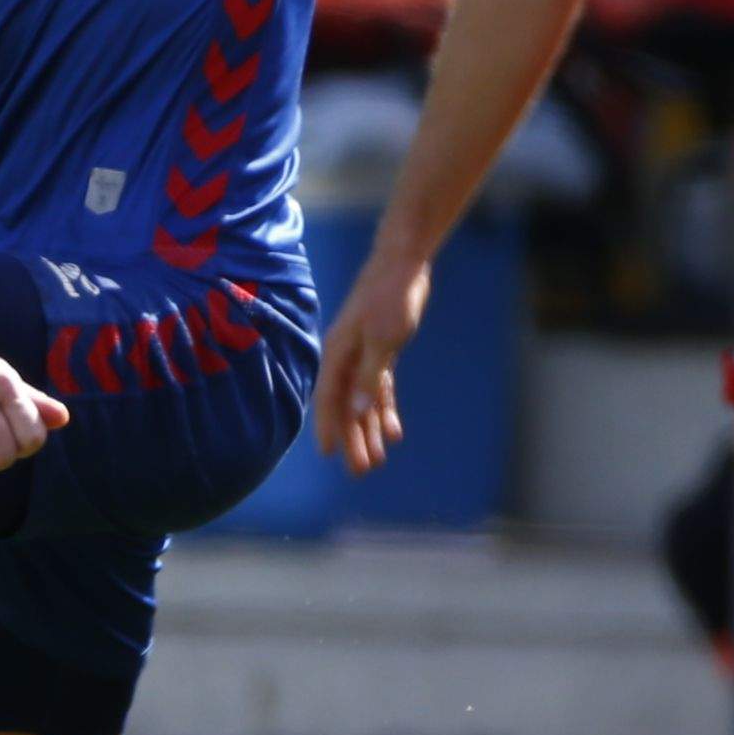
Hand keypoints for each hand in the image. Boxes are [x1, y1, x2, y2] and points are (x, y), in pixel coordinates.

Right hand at [312, 247, 432, 472]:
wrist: (402, 263)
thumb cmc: (390, 297)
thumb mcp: (383, 340)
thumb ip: (368, 377)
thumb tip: (355, 412)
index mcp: (338, 354)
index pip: (330, 399)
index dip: (330, 428)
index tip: (330, 454)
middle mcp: (345, 357)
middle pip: (346, 406)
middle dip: (353, 439)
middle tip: (361, 471)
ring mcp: (362, 354)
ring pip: (362, 401)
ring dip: (368, 429)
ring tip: (377, 460)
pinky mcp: (379, 350)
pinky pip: (378, 388)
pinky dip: (384, 408)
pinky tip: (393, 431)